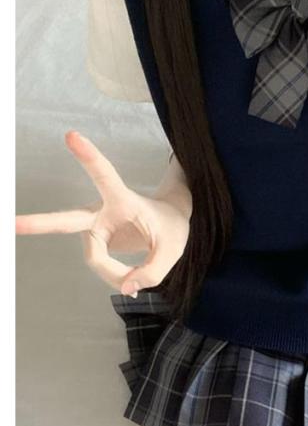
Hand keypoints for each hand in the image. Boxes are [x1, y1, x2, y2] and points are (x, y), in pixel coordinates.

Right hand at [15, 131, 191, 297]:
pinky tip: (129, 277)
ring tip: (135, 280)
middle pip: (67, 220)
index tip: (71, 135)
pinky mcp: (94, 241)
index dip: (88, 157)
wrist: (169, 224)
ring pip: (96, 259)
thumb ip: (153, 272)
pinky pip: (101, 266)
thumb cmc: (171, 228)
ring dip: (115, 274)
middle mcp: (102, 211)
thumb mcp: (174, 251)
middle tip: (10, 224)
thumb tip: (125, 289)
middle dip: (39, 223)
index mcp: (123, 199)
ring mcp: (95, 227)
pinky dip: (116, 276)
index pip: (104, 176)